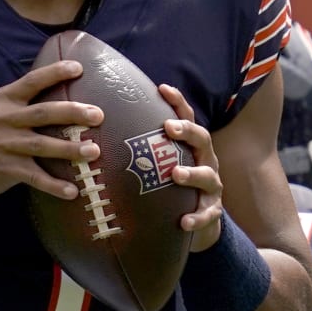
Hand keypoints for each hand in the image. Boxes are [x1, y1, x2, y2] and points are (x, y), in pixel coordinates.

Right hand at [0, 59, 100, 199]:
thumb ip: (22, 101)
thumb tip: (62, 91)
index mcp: (4, 100)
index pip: (31, 81)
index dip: (54, 73)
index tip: (79, 67)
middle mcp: (5, 120)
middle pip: (43, 113)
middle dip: (72, 113)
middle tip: (98, 115)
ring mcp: (5, 145)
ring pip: (42, 145)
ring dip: (70, 149)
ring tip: (94, 151)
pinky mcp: (6, 169)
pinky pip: (34, 177)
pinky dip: (54, 185)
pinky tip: (73, 191)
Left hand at [158, 84, 222, 251]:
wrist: (198, 220)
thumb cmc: (172, 187)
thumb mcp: (161, 165)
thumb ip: (143, 150)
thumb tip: (99, 132)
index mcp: (191, 146)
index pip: (187, 118)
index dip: (177, 102)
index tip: (162, 88)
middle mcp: (205, 160)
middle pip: (202, 139)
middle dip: (187, 131)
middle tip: (169, 127)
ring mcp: (211, 186)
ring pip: (208, 175)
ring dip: (193, 174)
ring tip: (176, 174)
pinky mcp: (212, 210)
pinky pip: (208, 213)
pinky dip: (197, 216)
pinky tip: (183, 222)